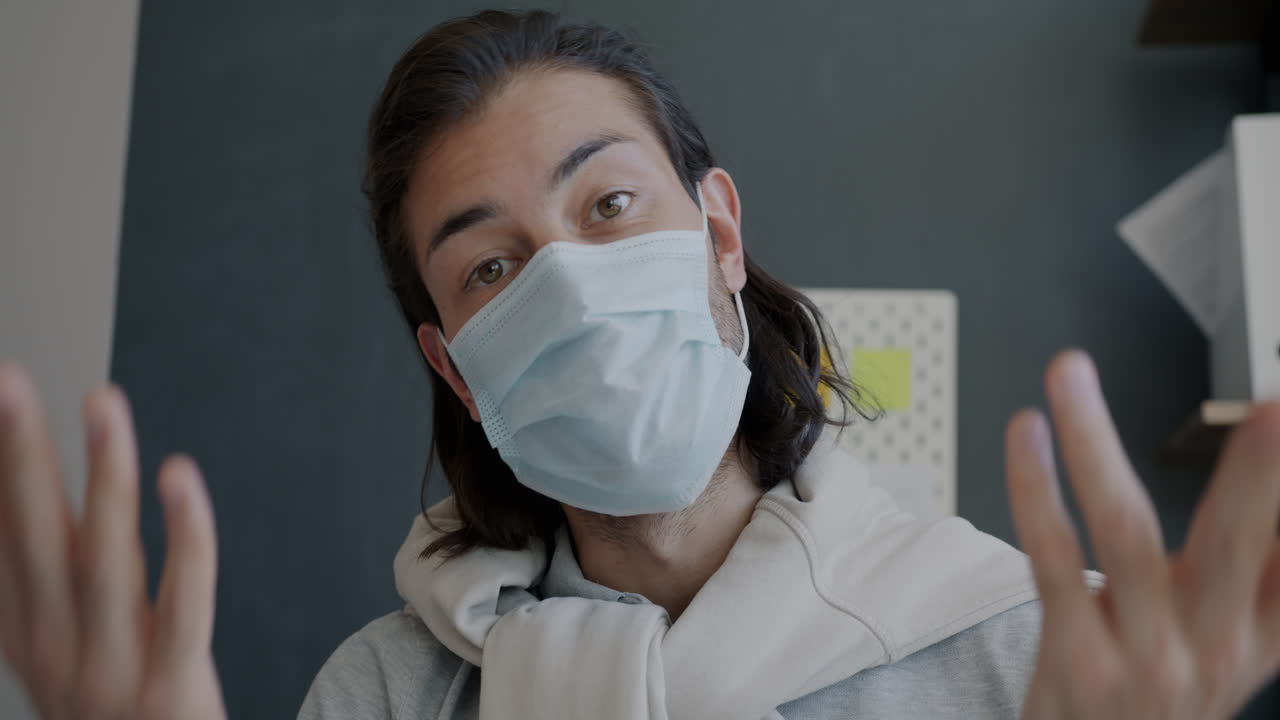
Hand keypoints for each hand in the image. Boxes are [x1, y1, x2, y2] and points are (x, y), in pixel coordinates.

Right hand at [0, 365, 225, 718]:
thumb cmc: (118, 711)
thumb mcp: (61, 652)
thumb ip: (45, 583)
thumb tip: (17, 507)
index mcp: (26, 637)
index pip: (2, 540)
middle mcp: (56, 652)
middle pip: (34, 539)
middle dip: (20, 455)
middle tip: (7, 381)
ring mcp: (111, 671)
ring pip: (104, 560)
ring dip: (102, 476)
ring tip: (102, 404)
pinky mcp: (172, 686)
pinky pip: (183, 602)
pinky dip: (185, 538)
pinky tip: (181, 480)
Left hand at [1006, 350, 1279, 718]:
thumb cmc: (1158, 693)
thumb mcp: (1227, 646)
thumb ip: (1255, 573)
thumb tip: (1266, 481)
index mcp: (1260, 635)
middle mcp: (1213, 646)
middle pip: (1241, 543)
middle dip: (1261, 474)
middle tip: (1274, 409)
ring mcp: (1143, 653)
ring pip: (1124, 528)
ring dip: (1093, 441)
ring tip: (1070, 374)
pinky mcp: (1075, 656)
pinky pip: (1052, 555)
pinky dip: (1034, 487)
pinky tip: (1027, 433)